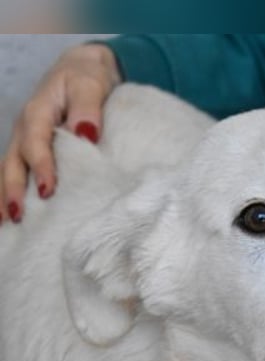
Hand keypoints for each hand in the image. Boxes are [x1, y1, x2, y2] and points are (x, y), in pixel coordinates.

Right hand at [0, 43, 120, 224]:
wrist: (81, 68)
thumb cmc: (87, 77)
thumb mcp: (89, 85)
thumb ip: (88, 108)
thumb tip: (86, 133)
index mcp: (37, 113)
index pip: (35, 144)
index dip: (40, 167)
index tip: (46, 191)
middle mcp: (25, 128)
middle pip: (12, 162)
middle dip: (11, 189)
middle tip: (16, 215)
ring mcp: (24, 139)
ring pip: (8, 169)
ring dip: (4, 194)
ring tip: (4, 221)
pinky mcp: (31, 147)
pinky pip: (16, 170)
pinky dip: (9, 190)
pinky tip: (11, 211)